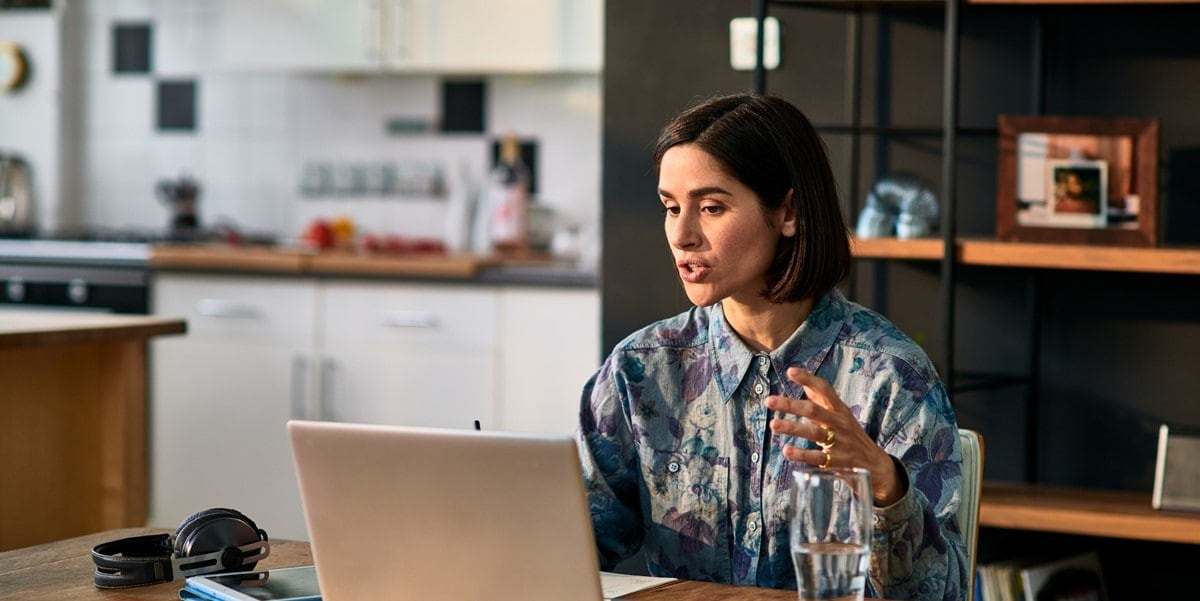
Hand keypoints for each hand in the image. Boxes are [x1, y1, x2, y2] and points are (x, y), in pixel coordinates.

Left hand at [765, 366, 903, 505]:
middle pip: (814, 411)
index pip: (825, 390)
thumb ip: (824, 401)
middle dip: (791, 405)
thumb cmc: (852, 435)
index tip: (791, 371)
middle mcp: (840, 423)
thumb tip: (806, 384)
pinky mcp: (836, 462)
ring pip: (814, 433)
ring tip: (773, 424)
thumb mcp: (842, 415)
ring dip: (792, 428)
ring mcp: (839, 443)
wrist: (875, 464)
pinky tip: (786, 451)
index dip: (808, 379)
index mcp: (840, 410)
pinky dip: (801, 454)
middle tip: (769, 401)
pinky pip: (817, 458)